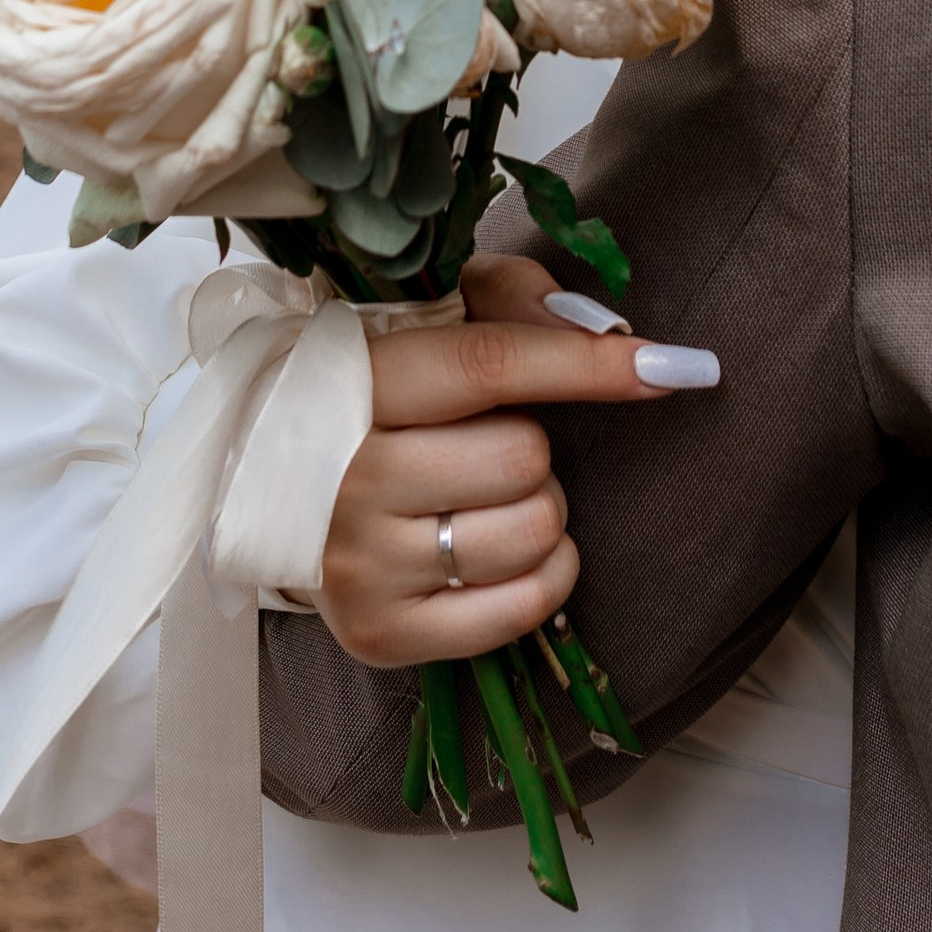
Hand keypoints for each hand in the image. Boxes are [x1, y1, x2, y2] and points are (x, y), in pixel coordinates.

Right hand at [314, 257, 721, 666]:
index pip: (488, 364)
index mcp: (350, 383)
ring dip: (539, 509)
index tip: (670, 366)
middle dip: (531, 446)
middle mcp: (345, 479)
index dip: (585, 364)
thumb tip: (607, 333)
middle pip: (523, 455)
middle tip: (481, 444)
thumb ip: (510, 297)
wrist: (261, 490)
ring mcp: (360, 565)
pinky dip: (544, 573)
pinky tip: (500, 551)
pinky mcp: (381, 633)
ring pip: (533, 530)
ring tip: (481, 496)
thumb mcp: (418, 318)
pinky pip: (526, 606)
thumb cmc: (367, 392)